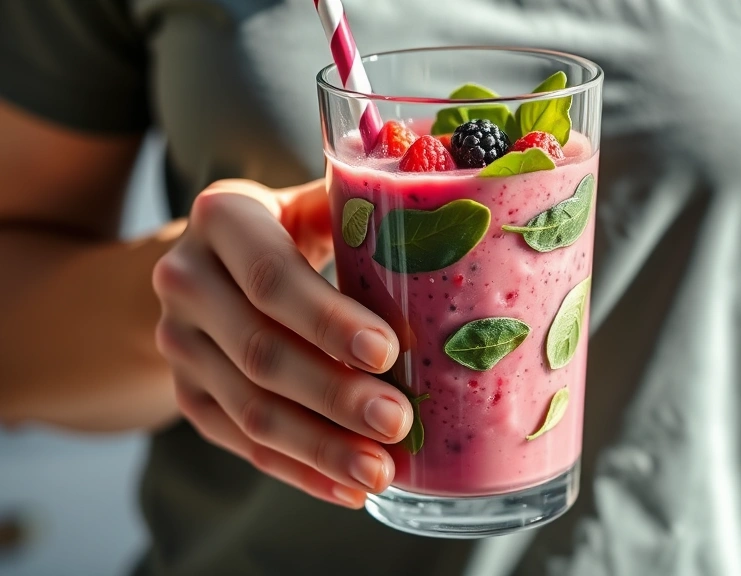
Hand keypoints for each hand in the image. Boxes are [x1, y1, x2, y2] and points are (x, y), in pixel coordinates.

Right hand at [152, 179, 410, 508]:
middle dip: (334, 395)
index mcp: (222, 219)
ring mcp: (180, 343)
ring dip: (319, 447)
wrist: (215, 262)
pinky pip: (242, 444)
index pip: (272, 278)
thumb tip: (448, 221)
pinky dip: (299, 471)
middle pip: (261, 352)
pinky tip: (346, 489)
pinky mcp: (187, 393)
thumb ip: (363, 209)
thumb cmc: (293, 228)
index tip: (387, 352)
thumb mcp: (315, 204)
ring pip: (250, 409)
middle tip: (397, 422)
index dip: (327, 320)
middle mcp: (186, 280)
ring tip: (379, 471)